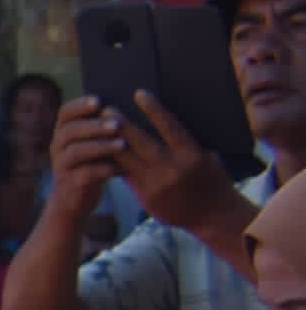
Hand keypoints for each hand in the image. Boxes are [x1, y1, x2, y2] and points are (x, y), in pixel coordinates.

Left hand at [106, 91, 246, 235]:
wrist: (213, 216)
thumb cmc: (211, 179)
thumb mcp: (206, 157)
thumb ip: (184, 143)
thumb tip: (160, 119)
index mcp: (192, 155)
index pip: (170, 127)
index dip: (154, 109)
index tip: (139, 93)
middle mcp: (173, 169)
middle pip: (141, 142)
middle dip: (121, 124)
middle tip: (105, 108)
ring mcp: (156, 184)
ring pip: (127, 160)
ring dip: (109, 143)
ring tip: (97, 128)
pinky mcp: (144, 197)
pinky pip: (125, 175)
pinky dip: (113, 162)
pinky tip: (101, 150)